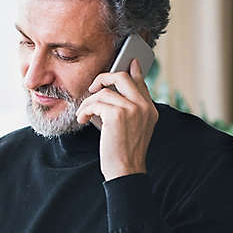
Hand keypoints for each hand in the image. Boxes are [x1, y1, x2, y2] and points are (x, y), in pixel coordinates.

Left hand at [76, 58, 158, 180]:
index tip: (130, 61)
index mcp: (149, 110)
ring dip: (88, 103)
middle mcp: (144, 106)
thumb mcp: (133, 129)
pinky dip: (85, 110)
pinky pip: (95, 103)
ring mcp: (132, 109)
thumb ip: (129, 110)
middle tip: (93, 88)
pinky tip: (83, 119)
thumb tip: (113, 94)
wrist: (125, 171)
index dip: (134, 70)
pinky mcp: (117, 114)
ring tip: (84, 114)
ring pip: (104, 92)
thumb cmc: (124, 153)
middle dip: (103, 78)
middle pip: (122, 77)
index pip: (141, 82)